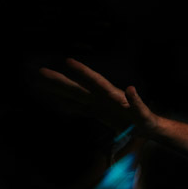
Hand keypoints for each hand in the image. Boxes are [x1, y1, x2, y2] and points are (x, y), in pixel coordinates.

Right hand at [36, 58, 157, 134]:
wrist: (147, 127)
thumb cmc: (146, 121)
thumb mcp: (143, 114)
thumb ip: (137, 104)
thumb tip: (131, 89)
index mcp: (112, 95)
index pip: (95, 81)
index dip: (82, 71)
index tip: (68, 61)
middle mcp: (102, 97)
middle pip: (77, 87)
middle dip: (59, 80)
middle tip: (40, 71)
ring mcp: (98, 104)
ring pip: (75, 95)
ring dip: (59, 89)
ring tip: (41, 82)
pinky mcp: (98, 112)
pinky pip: (80, 107)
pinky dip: (68, 105)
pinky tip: (57, 102)